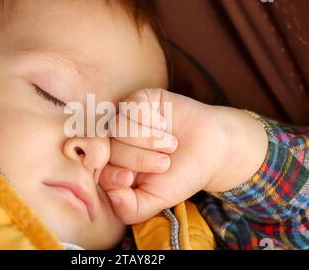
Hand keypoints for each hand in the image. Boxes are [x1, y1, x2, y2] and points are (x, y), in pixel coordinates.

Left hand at [99, 88, 267, 223]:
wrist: (211, 150)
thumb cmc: (180, 176)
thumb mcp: (154, 201)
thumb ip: (129, 209)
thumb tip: (110, 194)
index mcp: (112, 165)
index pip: (97, 169)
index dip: (114, 175)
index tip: (131, 179)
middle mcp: (115, 141)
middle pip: (110, 148)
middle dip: (140, 159)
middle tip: (164, 162)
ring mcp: (125, 118)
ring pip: (119, 126)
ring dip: (149, 139)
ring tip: (170, 144)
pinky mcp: (138, 99)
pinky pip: (131, 105)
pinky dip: (149, 117)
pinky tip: (163, 123)